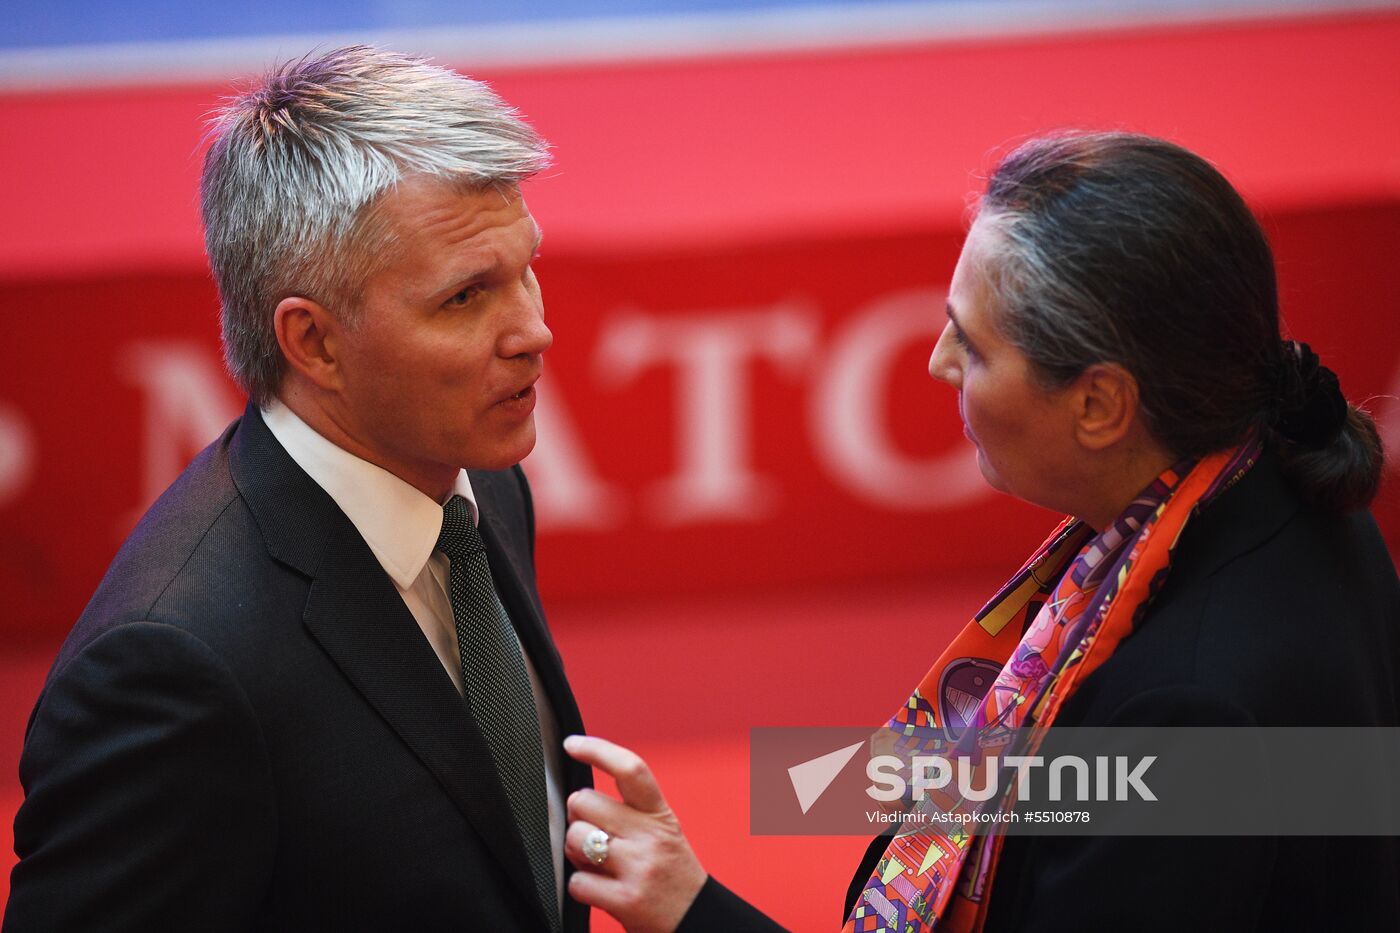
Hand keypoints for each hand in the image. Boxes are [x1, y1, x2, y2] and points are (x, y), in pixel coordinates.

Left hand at [563, 735, 707, 932]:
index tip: (571, 744)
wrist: (697, 921)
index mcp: (660, 815)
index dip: (597, 750)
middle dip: (577, 818)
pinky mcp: (627, 900)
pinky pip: (577, 882)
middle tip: (591, 835)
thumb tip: (578, 798)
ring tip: (596, 864)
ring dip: (575, 853)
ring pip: (575, 839)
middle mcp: (651, 837)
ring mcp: (639, 868)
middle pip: (585, 802)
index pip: (630, 768)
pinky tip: (599, 890)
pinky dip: (581, 887)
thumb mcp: (662, 833)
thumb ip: (628, 813)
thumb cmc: (671, 875)